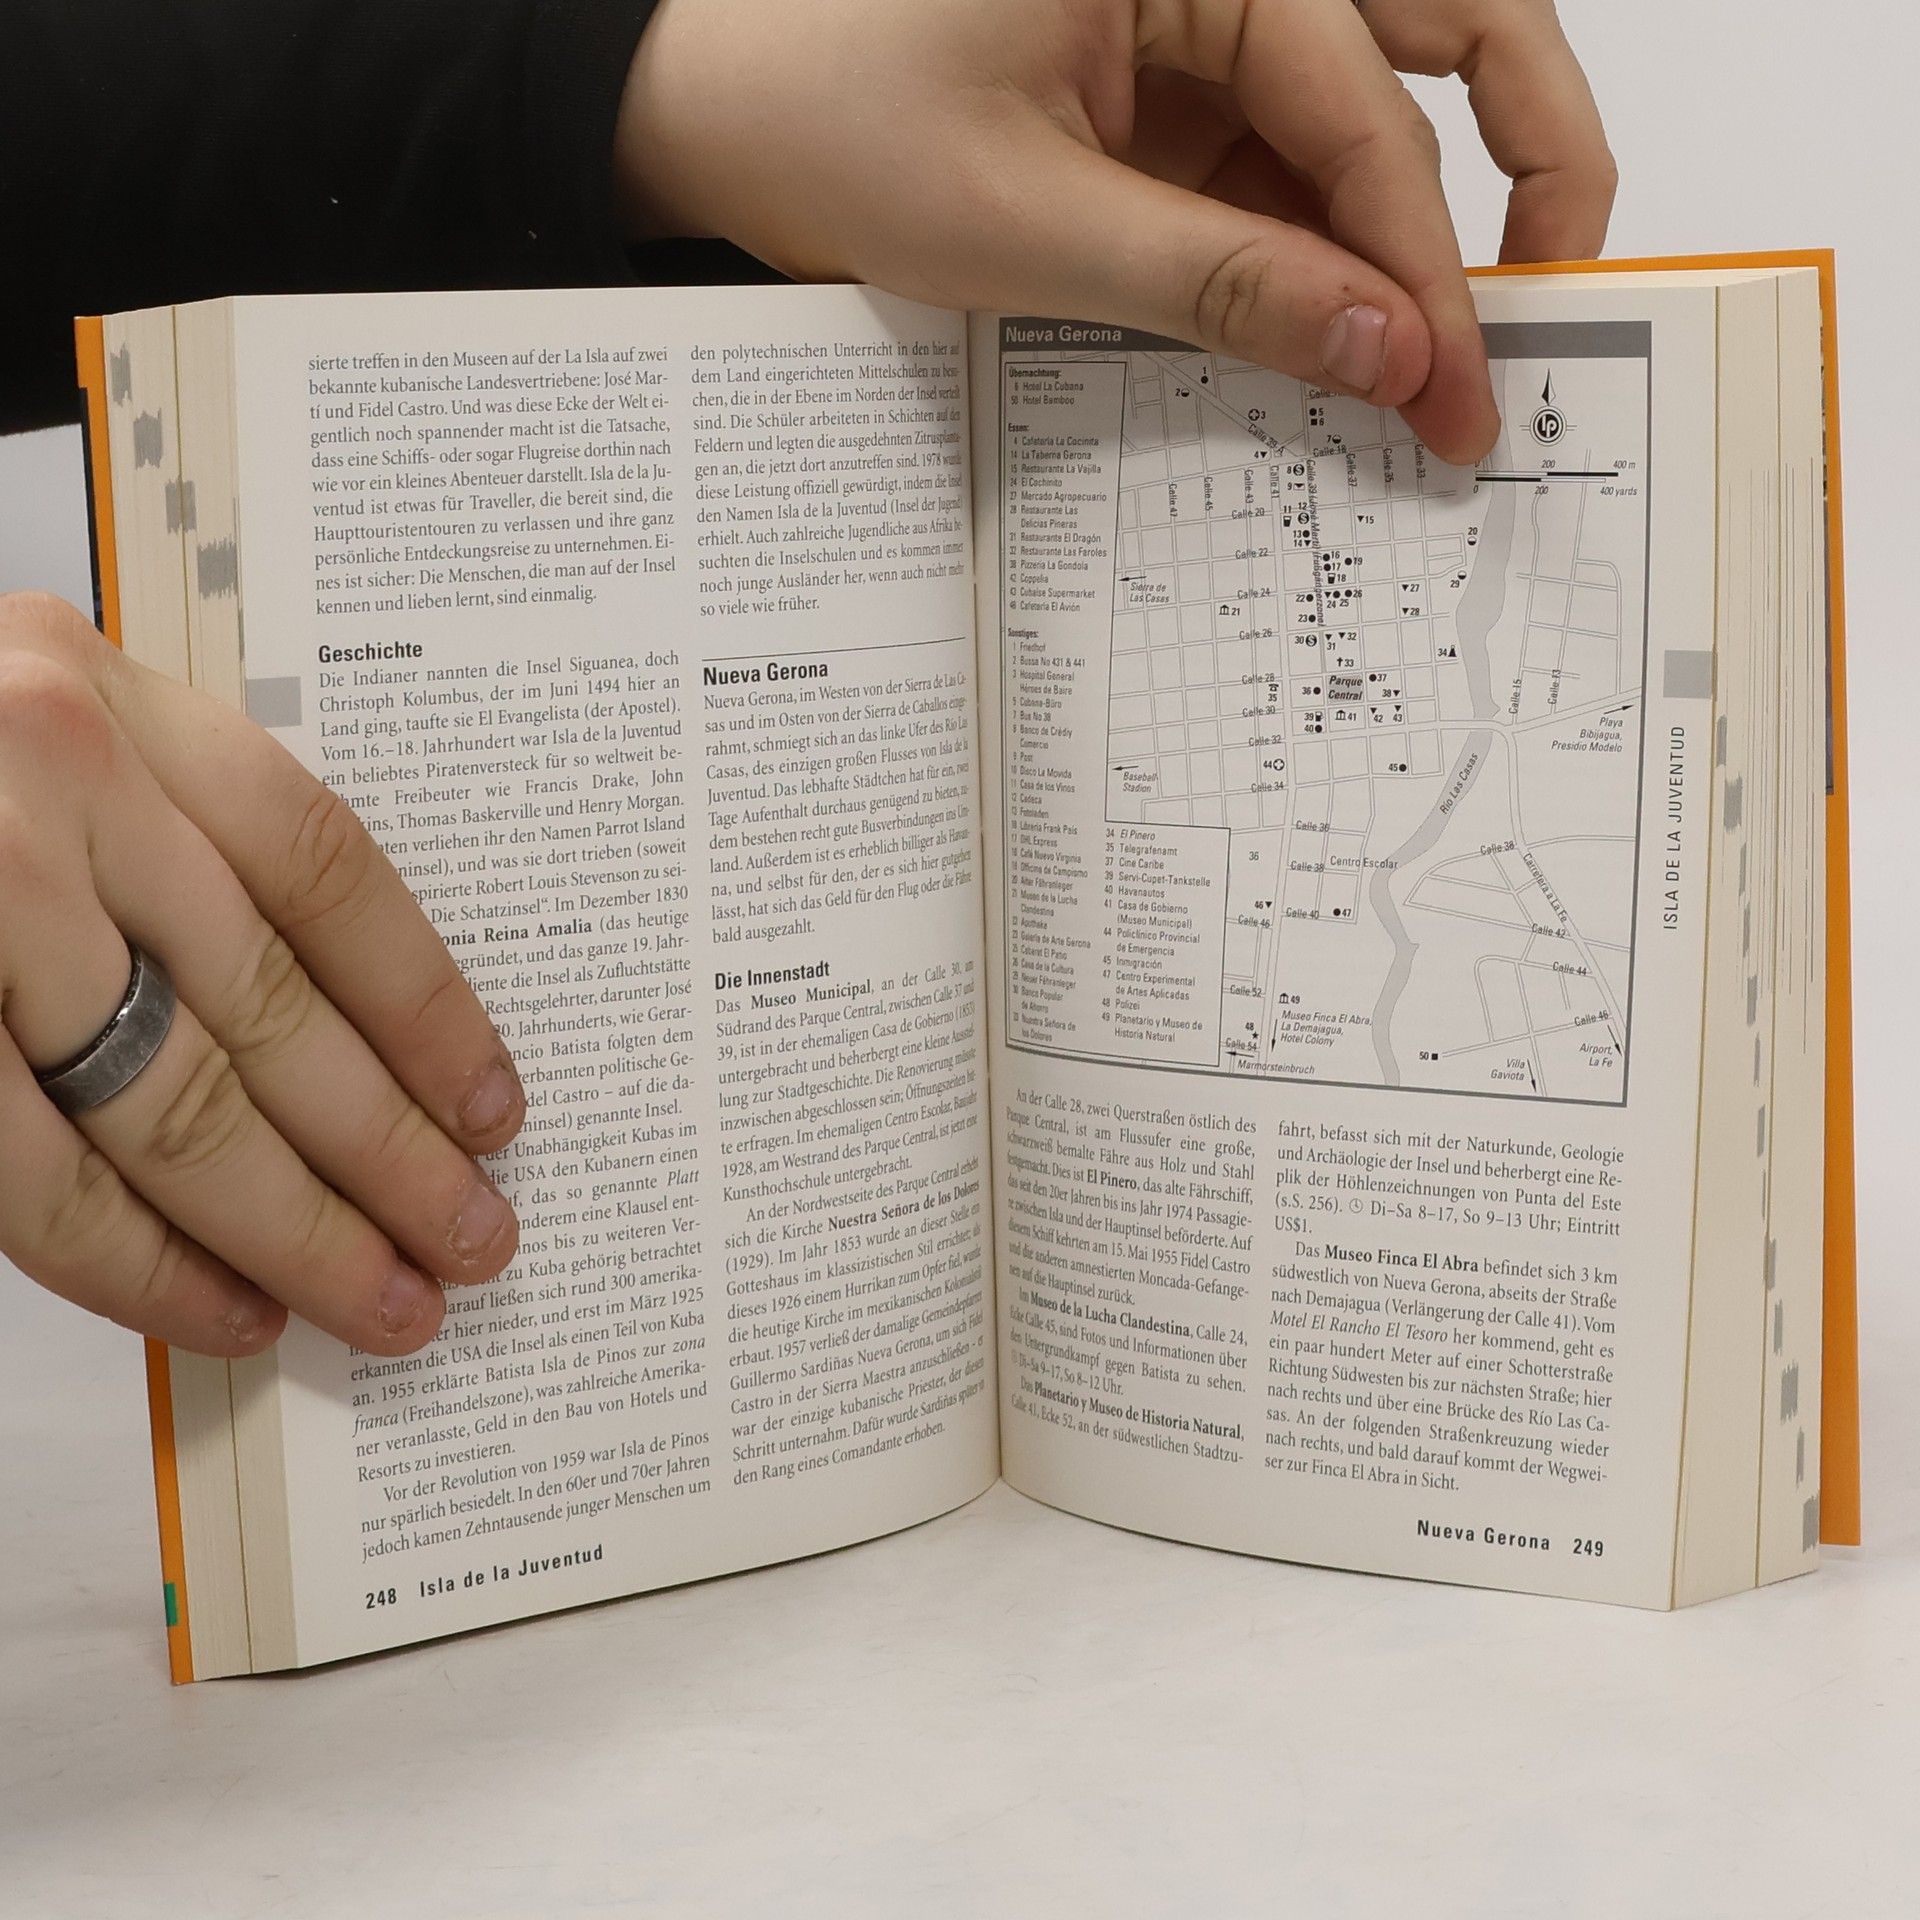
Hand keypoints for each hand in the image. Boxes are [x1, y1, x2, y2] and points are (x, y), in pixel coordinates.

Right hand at [0, 594, 524, 1356]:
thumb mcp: (21, 736)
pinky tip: (224, 1311)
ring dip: (296, 1227)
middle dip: (392, 1150)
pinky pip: (34, 1177)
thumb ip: (152, 844)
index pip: (324, 871)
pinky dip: (141, 1265)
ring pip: (175, 1105)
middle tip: (477, 1242)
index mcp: (102, 694)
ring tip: (388, 1302)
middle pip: (275, 1007)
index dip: (428, 1004)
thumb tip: (320, 1039)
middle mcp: (41, 775)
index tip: (495, 1109)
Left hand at [617, 0, 1614, 462]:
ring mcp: (1210, 26)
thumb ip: (1221, 285)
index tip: (1463, 386)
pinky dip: (1323, 254)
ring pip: (1384, 102)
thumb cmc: (828, 117)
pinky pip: (1292, 164)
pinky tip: (1334, 343)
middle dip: (1522, 166)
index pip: (1365, 106)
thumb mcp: (1029, 221)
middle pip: (1450, 32)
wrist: (721, 115)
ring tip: (1435, 359)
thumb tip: (1384, 350)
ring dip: (1417, 229)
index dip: (1426, 264)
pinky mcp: (1183, 92)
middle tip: (1544, 305)